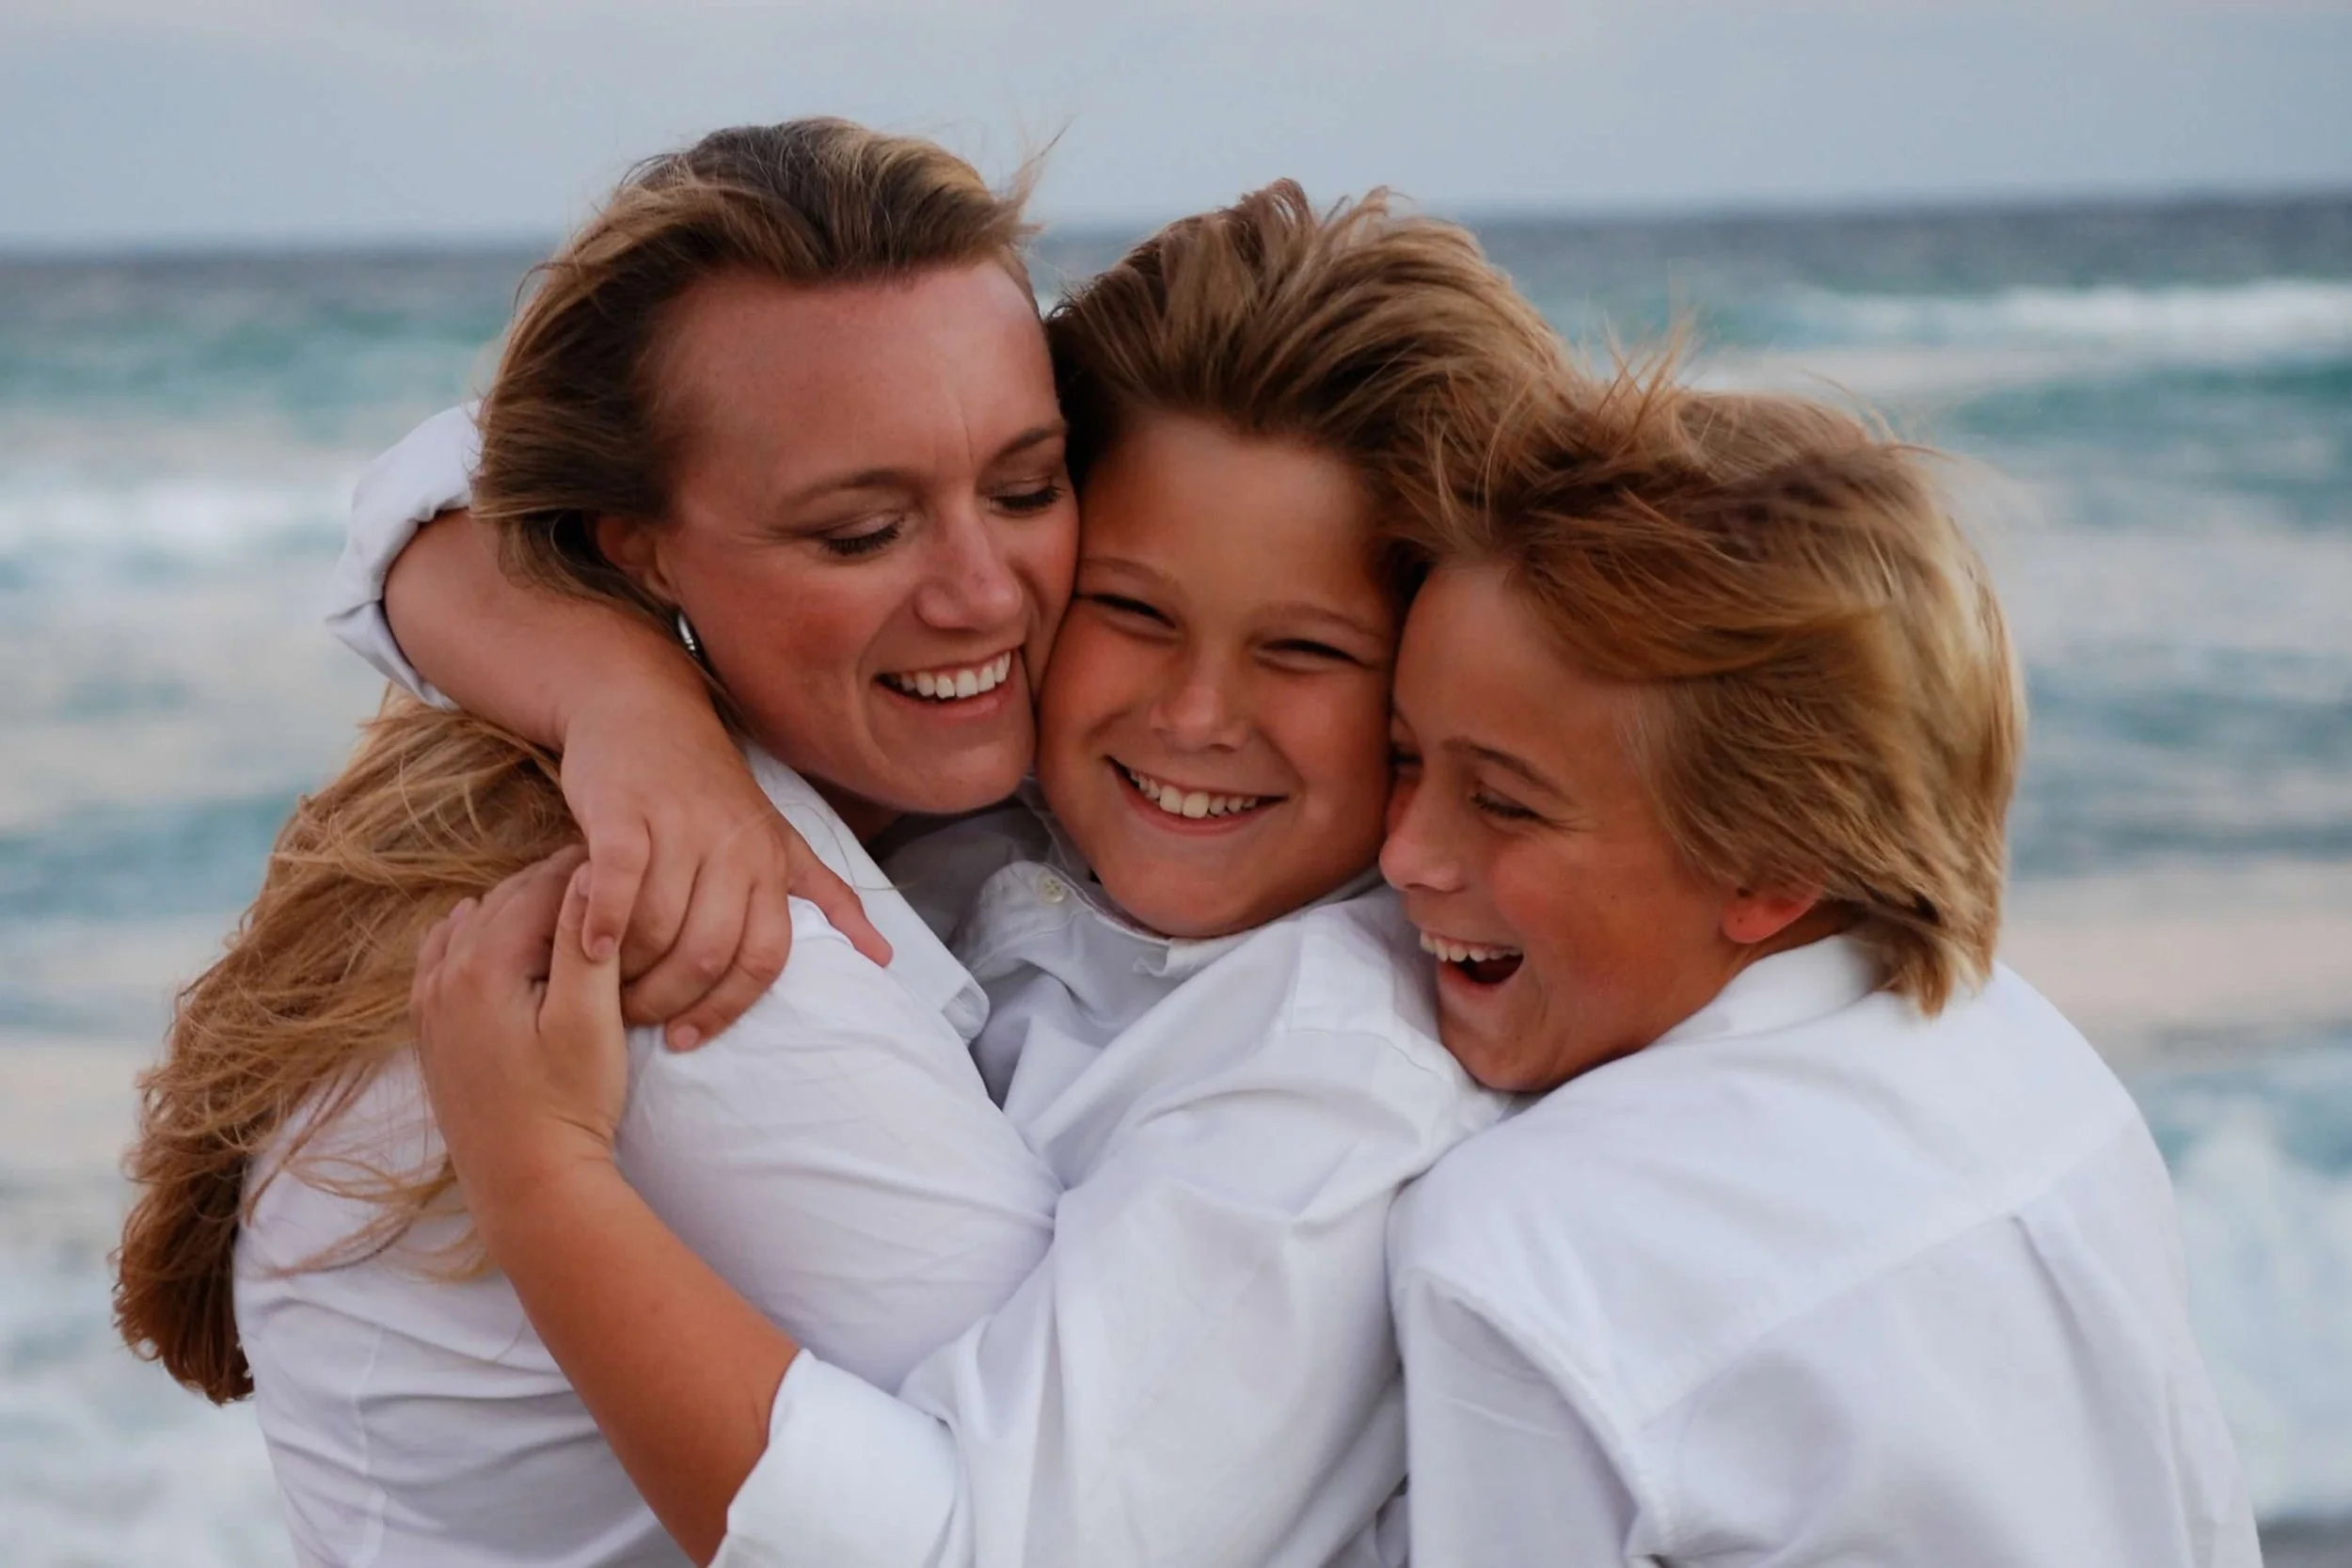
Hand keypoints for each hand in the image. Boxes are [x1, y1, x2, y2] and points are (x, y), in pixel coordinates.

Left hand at [411, 848, 627, 1211]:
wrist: (526, 1182)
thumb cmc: (569, 1102)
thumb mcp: (589, 1018)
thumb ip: (585, 942)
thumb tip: (590, 873)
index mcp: (484, 964)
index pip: (539, 888)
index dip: (583, 868)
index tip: (620, 853)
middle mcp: (445, 975)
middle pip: (502, 901)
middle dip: (550, 882)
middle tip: (597, 868)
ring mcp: (431, 1005)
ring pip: (470, 924)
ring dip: (513, 907)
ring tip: (559, 899)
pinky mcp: (430, 1031)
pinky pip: (440, 957)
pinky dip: (466, 932)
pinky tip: (478, 925)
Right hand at [558, 682, 891, 1050]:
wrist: (643, 706)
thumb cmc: (708, 787)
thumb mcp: (779, 836)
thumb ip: (826, 897)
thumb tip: (883, 957)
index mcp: (771, 861)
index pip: (763, 956)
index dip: (725, 1007)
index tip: (688, 1038)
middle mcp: (734, 845)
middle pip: (709, 951)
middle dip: (669, 999)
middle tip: (634, 1018)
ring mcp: (680, 825)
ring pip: (660, 926)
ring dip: (628, 971)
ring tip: (606, 988)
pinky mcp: (625, 809)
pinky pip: (619, 880)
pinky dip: (603, 923)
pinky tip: (589, 948)